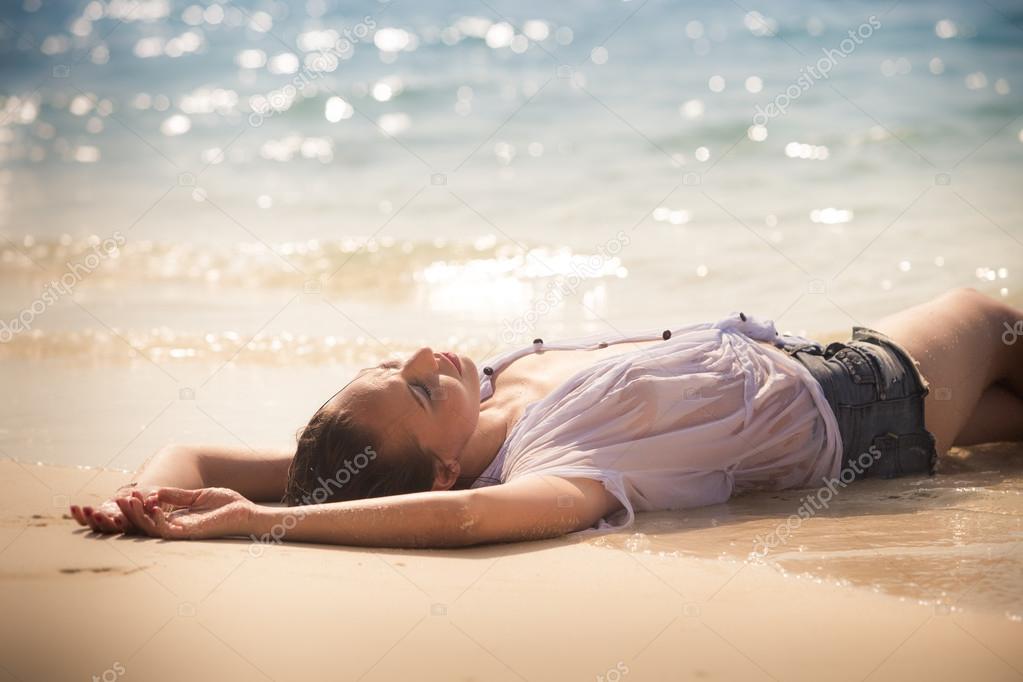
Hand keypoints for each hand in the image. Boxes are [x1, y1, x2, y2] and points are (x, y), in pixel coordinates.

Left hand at [70, 485, 159, 533]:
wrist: (137, 497)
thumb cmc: (149, 496)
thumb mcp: (156, 494)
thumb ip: (155, 498)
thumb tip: (154, 498)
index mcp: (135, 525)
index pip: (129, 526)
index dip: (123, 523)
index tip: (118, 518)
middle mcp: (120, 528)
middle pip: (110, 529)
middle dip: (103, 521)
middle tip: (97, 514)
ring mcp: (107, 524)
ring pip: (96, 526)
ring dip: (90, 518)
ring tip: (87, 509)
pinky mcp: (97, 519)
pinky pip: (85, 521)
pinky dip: (78, 516)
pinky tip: (73, 507)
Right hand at [135, 487, 254, 539]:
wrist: (247, 512)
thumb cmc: (227, 505)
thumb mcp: (198, 496)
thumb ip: (177, 496)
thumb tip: (155, 492)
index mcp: (178, 518)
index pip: (149, 515)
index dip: (136, 507)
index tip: (126, 494)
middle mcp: (177, 527)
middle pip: (145, 524)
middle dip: (130, 513)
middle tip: (118, 499)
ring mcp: (184, 531)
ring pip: (152, 529)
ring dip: (139, 516)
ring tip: (130, 501)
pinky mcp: (193, 533)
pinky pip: (169, 531)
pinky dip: (158, 521)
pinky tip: (152, 508)